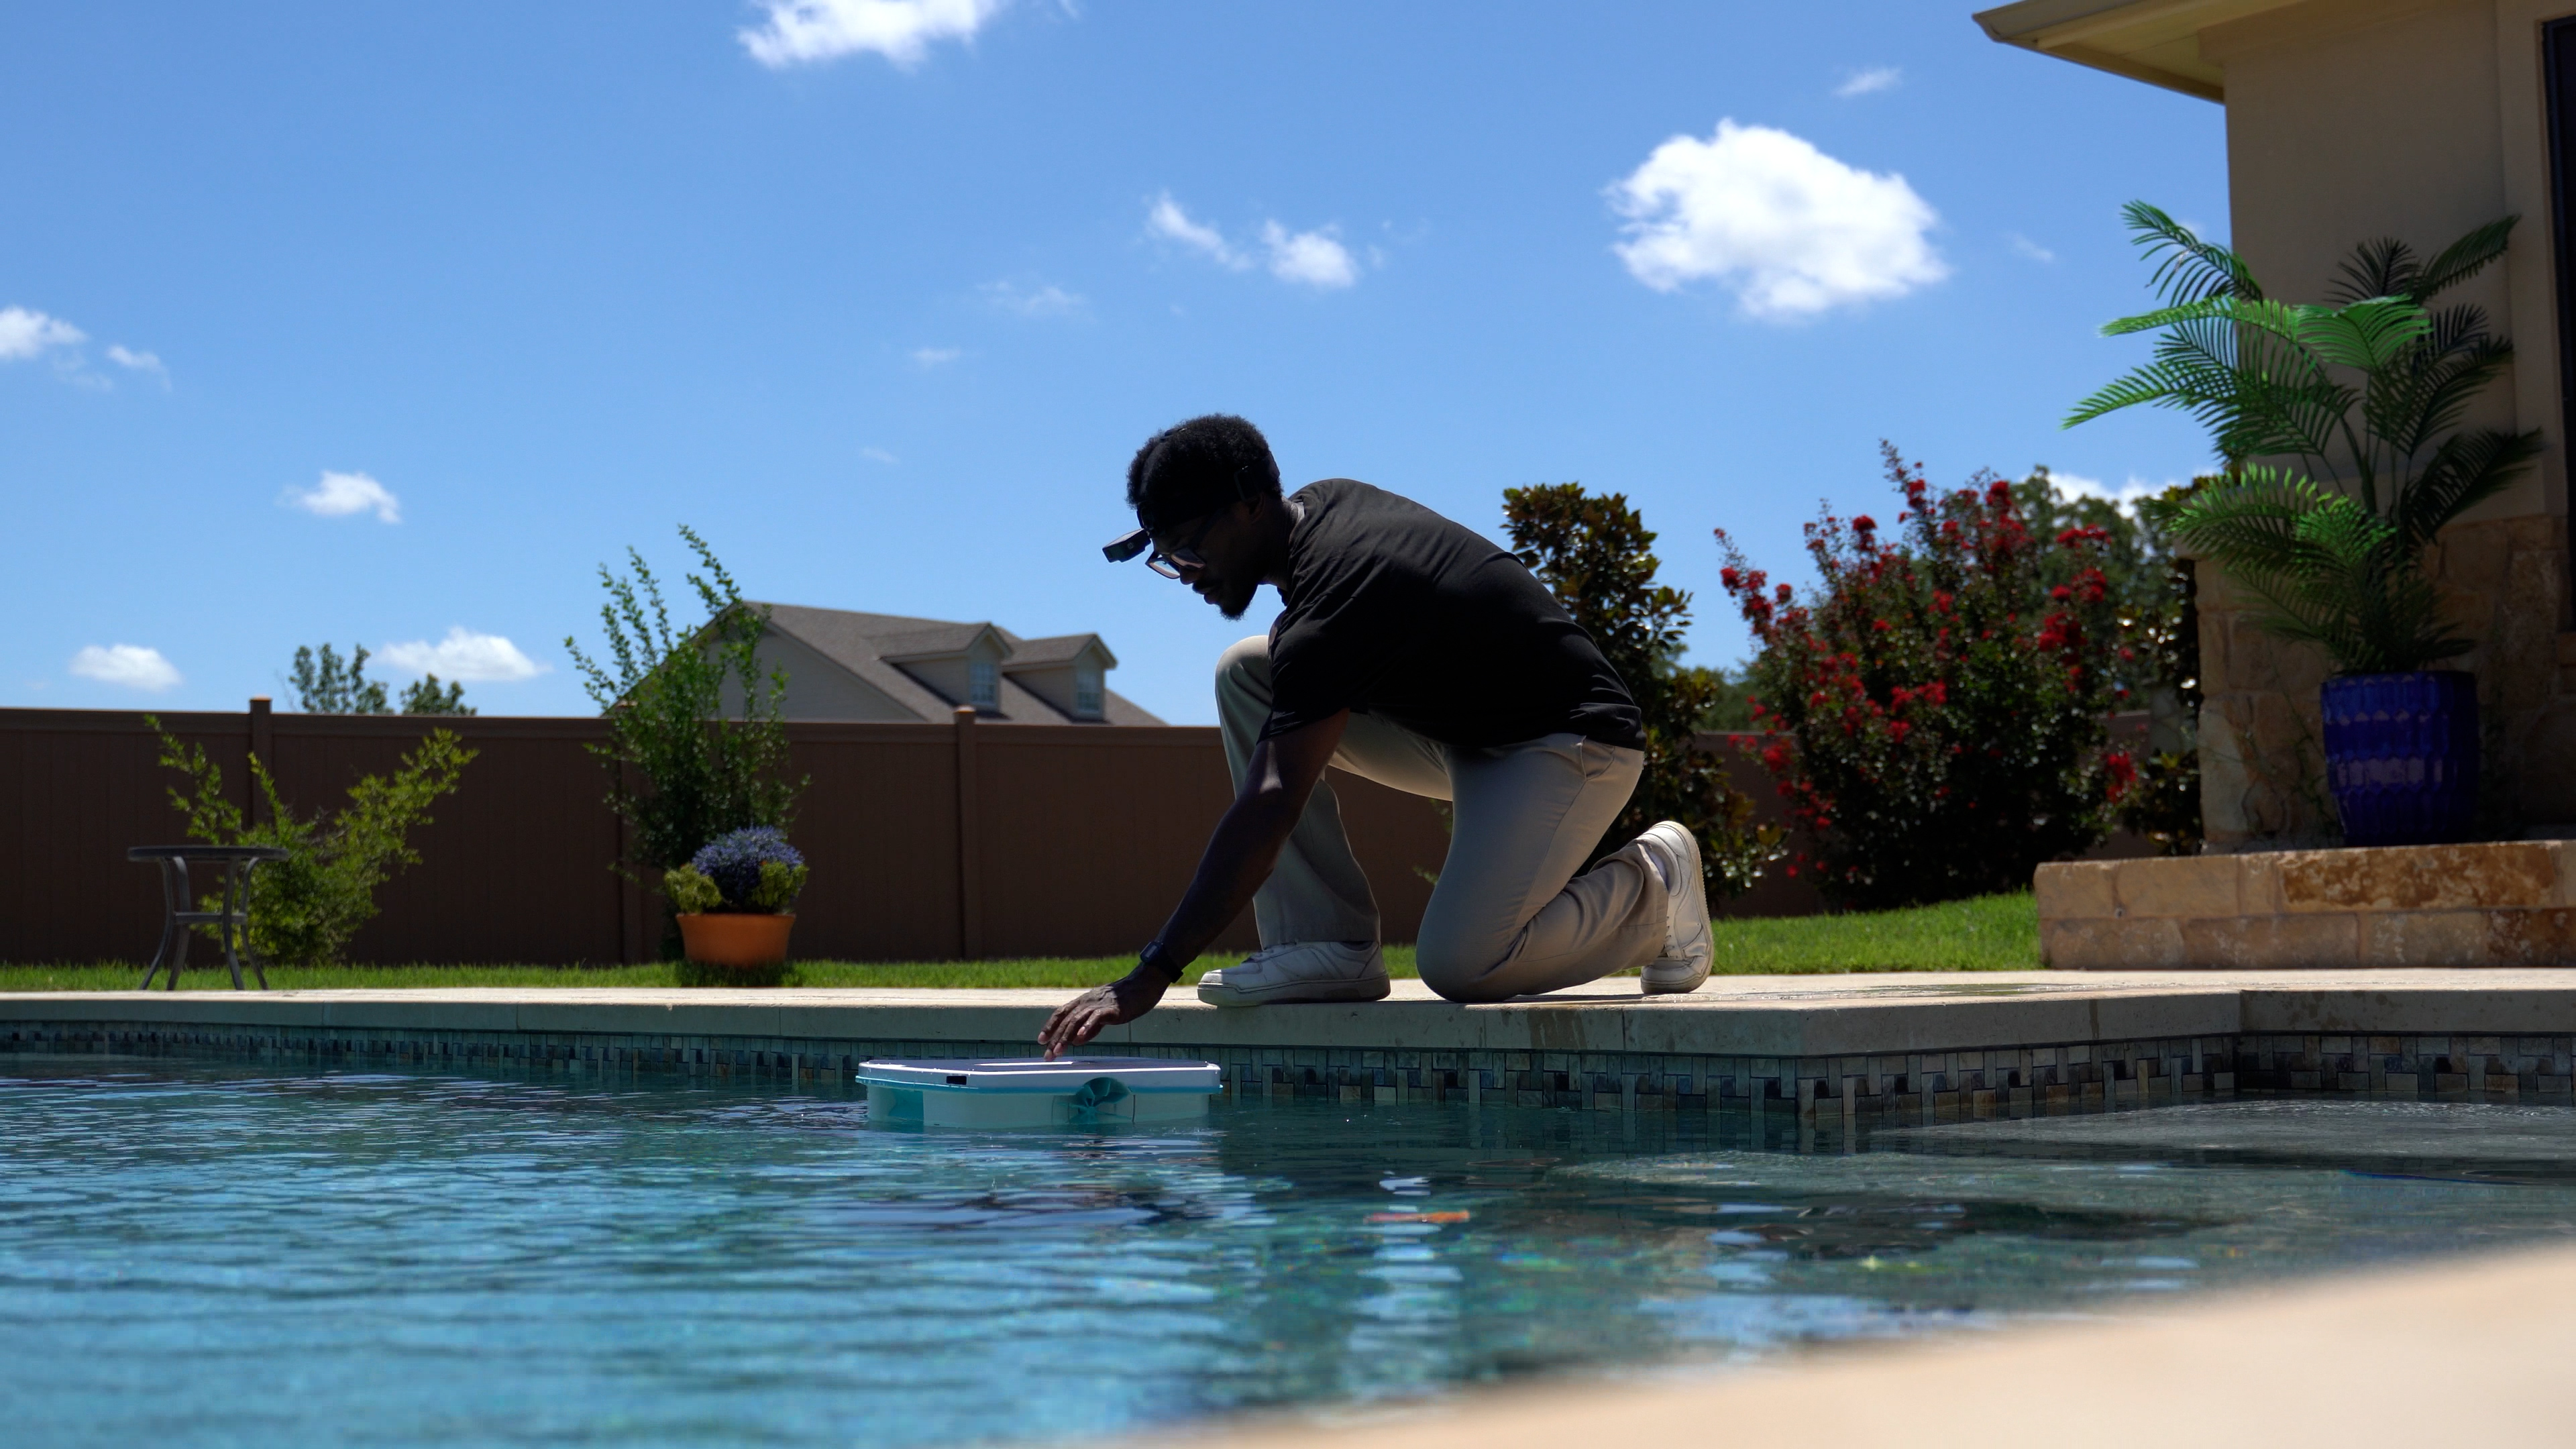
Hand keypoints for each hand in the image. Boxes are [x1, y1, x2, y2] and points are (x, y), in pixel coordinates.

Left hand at [1039, 969, 1169, 1058]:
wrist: (1144, 984)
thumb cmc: (1126, 1000)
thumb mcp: (1104, 1015)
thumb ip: (1091, 1027)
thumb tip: (1077, 1041)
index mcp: (1085, 1001)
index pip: (1062, 1013)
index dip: (1050, 1026)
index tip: (1041, 1040)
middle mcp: (1088, 1001)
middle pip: (1066, 1020)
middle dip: (1055, 1038)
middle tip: (1047, 1056)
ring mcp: (1099, 1004)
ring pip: (1077, 1020)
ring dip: (1065, 1037)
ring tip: (1058, 1051)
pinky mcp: (1112, 1008)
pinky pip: (1096, 1018)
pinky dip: (1086, 1028)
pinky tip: (1079, 1039)